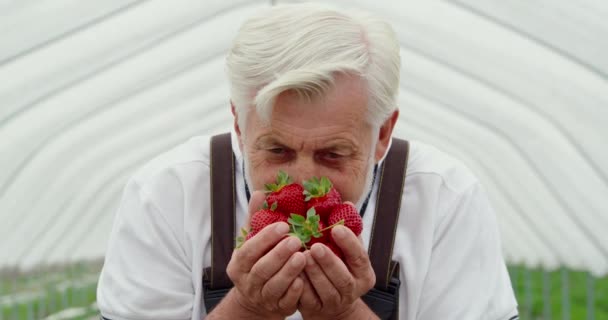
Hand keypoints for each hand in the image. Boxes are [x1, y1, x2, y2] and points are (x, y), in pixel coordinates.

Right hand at [224, 191, 305, 318]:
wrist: (258, 300)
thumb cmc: (257, 263)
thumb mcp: (252, 242)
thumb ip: (256, 219)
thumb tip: (260, 192)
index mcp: (239, 264)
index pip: (248, 250)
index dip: (265, 238)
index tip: (283, 225)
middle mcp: (248, 283)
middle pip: (261, 269)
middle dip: (279, 254)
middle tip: (297, 239)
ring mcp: (263, 298)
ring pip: (274, 286)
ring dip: (289, 271)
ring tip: (304, 256)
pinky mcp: (278, 309)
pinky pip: (286, 302)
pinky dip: (294, 292)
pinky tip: (304, 280)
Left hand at [298, 225, 376, 319]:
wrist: (330, 301)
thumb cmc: (339, 267)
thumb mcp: (346, 251)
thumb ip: (348, 231)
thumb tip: (347, 204)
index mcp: (363, 273)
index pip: (359, 257)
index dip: (349, 243)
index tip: (336, 229)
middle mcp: (352, 290)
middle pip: (342, 278)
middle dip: (329, 262)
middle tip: (315, 246)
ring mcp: (334, 302)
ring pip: (325, 290)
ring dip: (313, 273)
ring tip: (302, 256)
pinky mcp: (316, 310)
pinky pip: (308, 300)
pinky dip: (300, 287)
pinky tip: (294, 273)